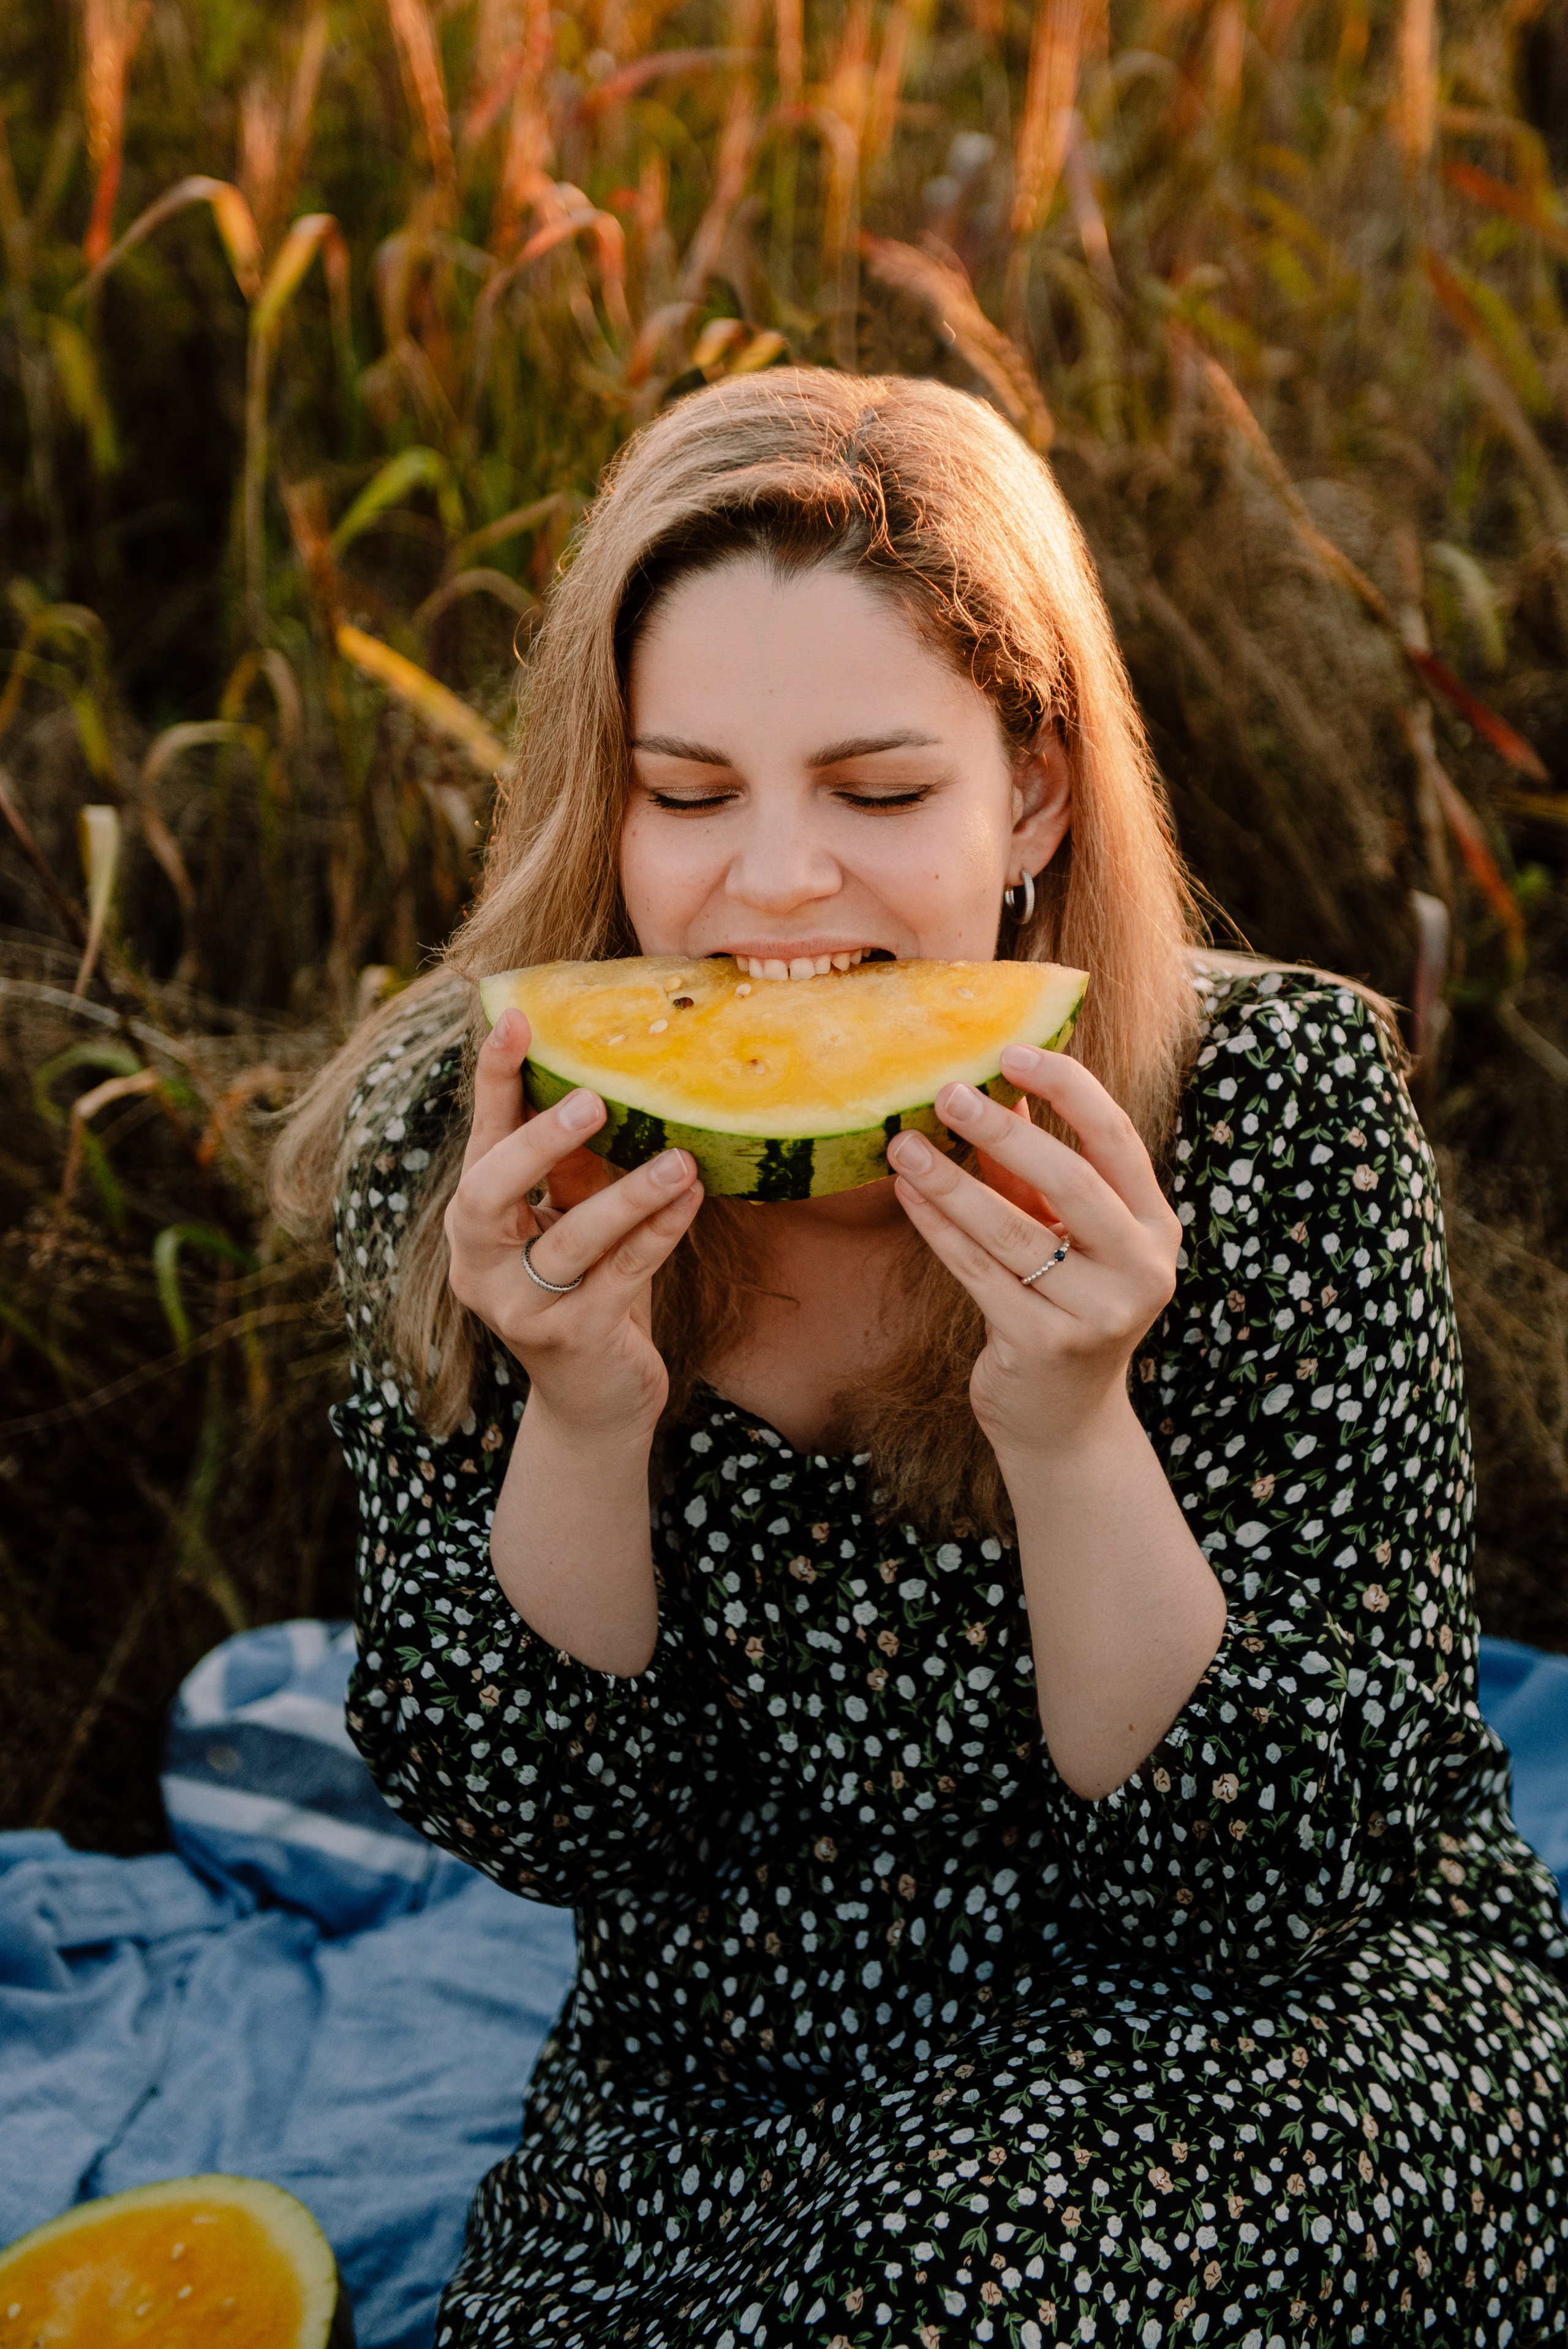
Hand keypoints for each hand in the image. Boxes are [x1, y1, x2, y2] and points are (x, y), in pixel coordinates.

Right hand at [444, 1009, 703, 1441]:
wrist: (595, 1403)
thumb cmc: (587, 1293)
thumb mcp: (574, 1223)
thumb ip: (574, 1169)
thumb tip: (607, 1082)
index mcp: (474, 1225)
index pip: (478, 1140)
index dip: (493, 1079)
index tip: (513, 1017)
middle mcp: (479, 1266)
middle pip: (489, 1191)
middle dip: (538, 1141)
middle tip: (595, 1099)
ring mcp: (521, 1309)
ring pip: (569, 1239)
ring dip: (627, 1195)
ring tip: (681, 1159)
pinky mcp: (573, 1340)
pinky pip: (623, 1274)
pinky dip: (661, 1232)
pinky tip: (695, 1197)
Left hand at [886, 1045, 1180, 1458]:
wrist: (1065, 1421)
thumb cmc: (1063, 1306)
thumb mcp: (1063, 1234)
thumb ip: (1036, 1171)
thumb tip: (995, 1089)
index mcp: (1156, 1226)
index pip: (1117, 1139)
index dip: (1067, 1088)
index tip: (1011, 1050)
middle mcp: (1141, 1269)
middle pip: (1071, 1181)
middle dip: (1004, 1132)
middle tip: (945, 1093)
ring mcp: (1096, 1313)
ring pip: (1013, 1232)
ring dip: (951, 1182)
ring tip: (902, 1145)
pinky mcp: (1044, 1345)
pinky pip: (978, 1273)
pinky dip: (938, 1229)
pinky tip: (906, 1196)